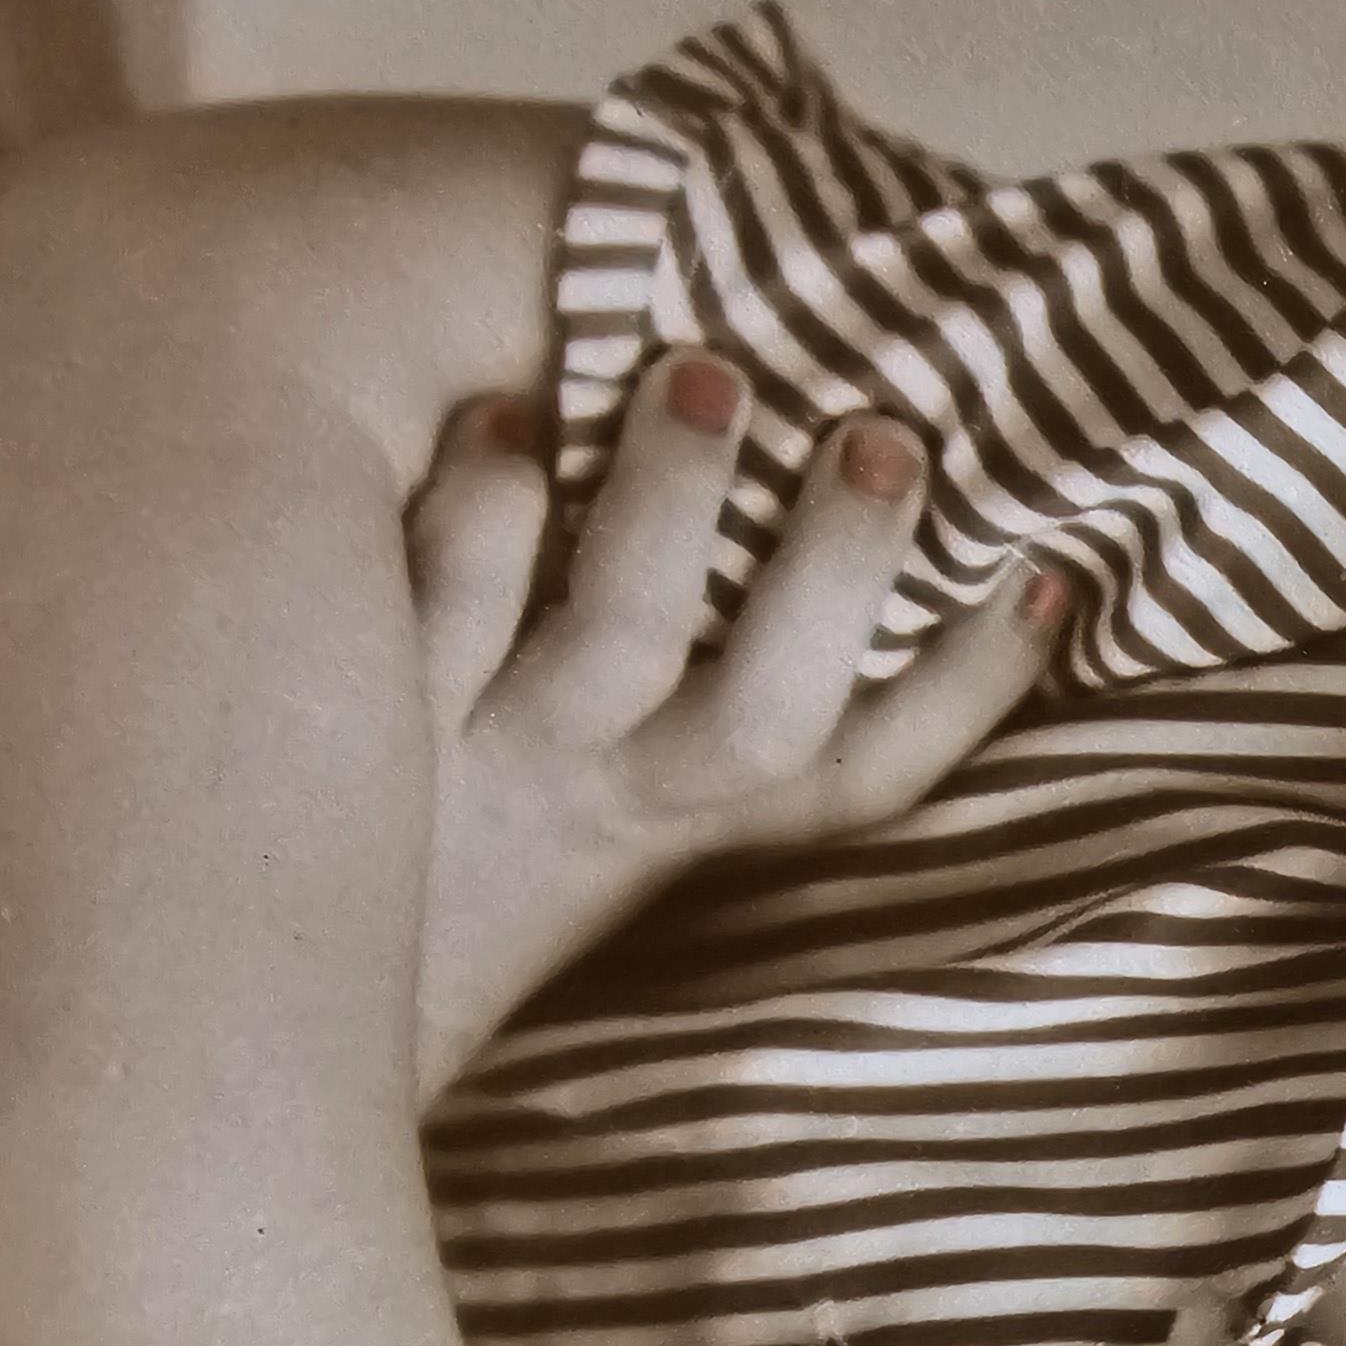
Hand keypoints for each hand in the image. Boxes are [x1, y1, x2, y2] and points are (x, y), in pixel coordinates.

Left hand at [397, 347, 1068, 1093]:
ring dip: (666, 506)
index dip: (974, 684)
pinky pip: (427, 606)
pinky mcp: (370, 715)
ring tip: (704, 372)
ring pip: (612, 646)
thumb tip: (880, 512)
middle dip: (841, 577)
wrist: (293, 973)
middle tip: (888, 441)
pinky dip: (471, 508)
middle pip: (767, 720)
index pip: (876, 771)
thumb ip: (748, 694)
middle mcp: (622, 799)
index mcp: (708, 827)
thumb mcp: (642, 811)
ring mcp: (501, 756)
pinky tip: (503, 412)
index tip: (1053, 572)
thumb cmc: (500, 846)